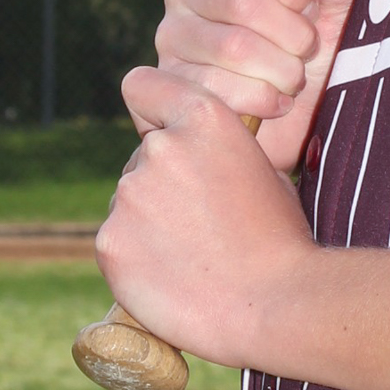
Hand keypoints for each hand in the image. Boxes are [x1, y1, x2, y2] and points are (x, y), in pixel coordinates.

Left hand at [96, 64, 314, 364]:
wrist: (275, 304)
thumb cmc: (279, 240)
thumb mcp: (261, 170)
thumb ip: (215, 151)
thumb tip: (192, 155)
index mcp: (204, 118)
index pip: (144, 85)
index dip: (150, 109)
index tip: (160, 132)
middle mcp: (160, 147)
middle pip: (141, 158)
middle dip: (161, 184)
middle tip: (200, 225)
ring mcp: (129, 194)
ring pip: (128, 203)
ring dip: (148, 222)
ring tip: (193, 257)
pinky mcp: (110, 241)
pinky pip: (116, 242)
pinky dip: (135, 258)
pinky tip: (173, 277)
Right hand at [150, 0, 360, 169]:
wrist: (297, 111)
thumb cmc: (312, 41)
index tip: (309, 5)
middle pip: (245, 2)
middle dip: (294, 34)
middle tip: (308, 51)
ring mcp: (173, 33)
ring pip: (234, 48)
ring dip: (282, 70)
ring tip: (295, 77)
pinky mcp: (171, 80)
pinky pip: (219, 88)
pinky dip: (263, 99)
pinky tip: (277, 100)